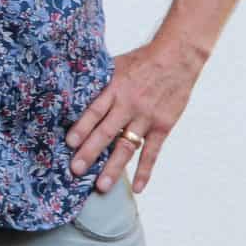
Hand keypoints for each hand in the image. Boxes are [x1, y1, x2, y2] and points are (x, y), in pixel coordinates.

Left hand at [66, 37, 205, 192]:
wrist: (177, 58)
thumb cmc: (141, 61)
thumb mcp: (115, 65)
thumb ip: (98, 82)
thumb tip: (72, 93)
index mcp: (114, 88)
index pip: (94, 111)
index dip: (81, 127)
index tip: (68, 143)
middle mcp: (129, 105)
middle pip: (106, 133)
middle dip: (90, 153)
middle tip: (75, 170)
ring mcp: (146, 118)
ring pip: (127, 147)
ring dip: (113, 168)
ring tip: (101, 186)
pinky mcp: (163, 126)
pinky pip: (152, 152)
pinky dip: (145, 171)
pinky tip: (137, 187)